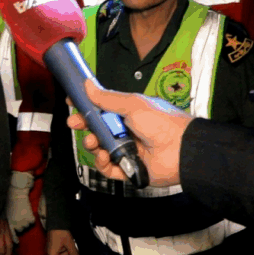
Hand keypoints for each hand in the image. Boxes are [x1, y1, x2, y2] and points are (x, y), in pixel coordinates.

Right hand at [47, 230, 81, 254]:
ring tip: (71, 246)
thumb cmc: (61, 232)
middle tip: (74, 253)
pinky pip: (61, 253)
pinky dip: (66, 251)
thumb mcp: (70, 244)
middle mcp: (51, 253)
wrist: (56, 220)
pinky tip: (68, 245)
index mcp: (52, 254)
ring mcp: (52, 250)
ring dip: (68, 254)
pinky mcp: (54, 247)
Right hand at [67, 80, 191, 186]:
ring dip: (93, 144)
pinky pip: (108, 169)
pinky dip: (103, 164)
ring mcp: (126, 151)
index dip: (86, 108)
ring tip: (94, 142)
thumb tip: (87, 85)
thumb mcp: (133, 105)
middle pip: (96, 130)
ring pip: (100, 149)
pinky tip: (104, 157)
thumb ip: (108, 98)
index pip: (101, 110)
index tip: (72, 104)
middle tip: (75, 123)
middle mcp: (125, 132)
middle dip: (84, 126)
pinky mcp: (128, 169)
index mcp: (127, 114)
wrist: (181, 149)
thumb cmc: (161, 122)